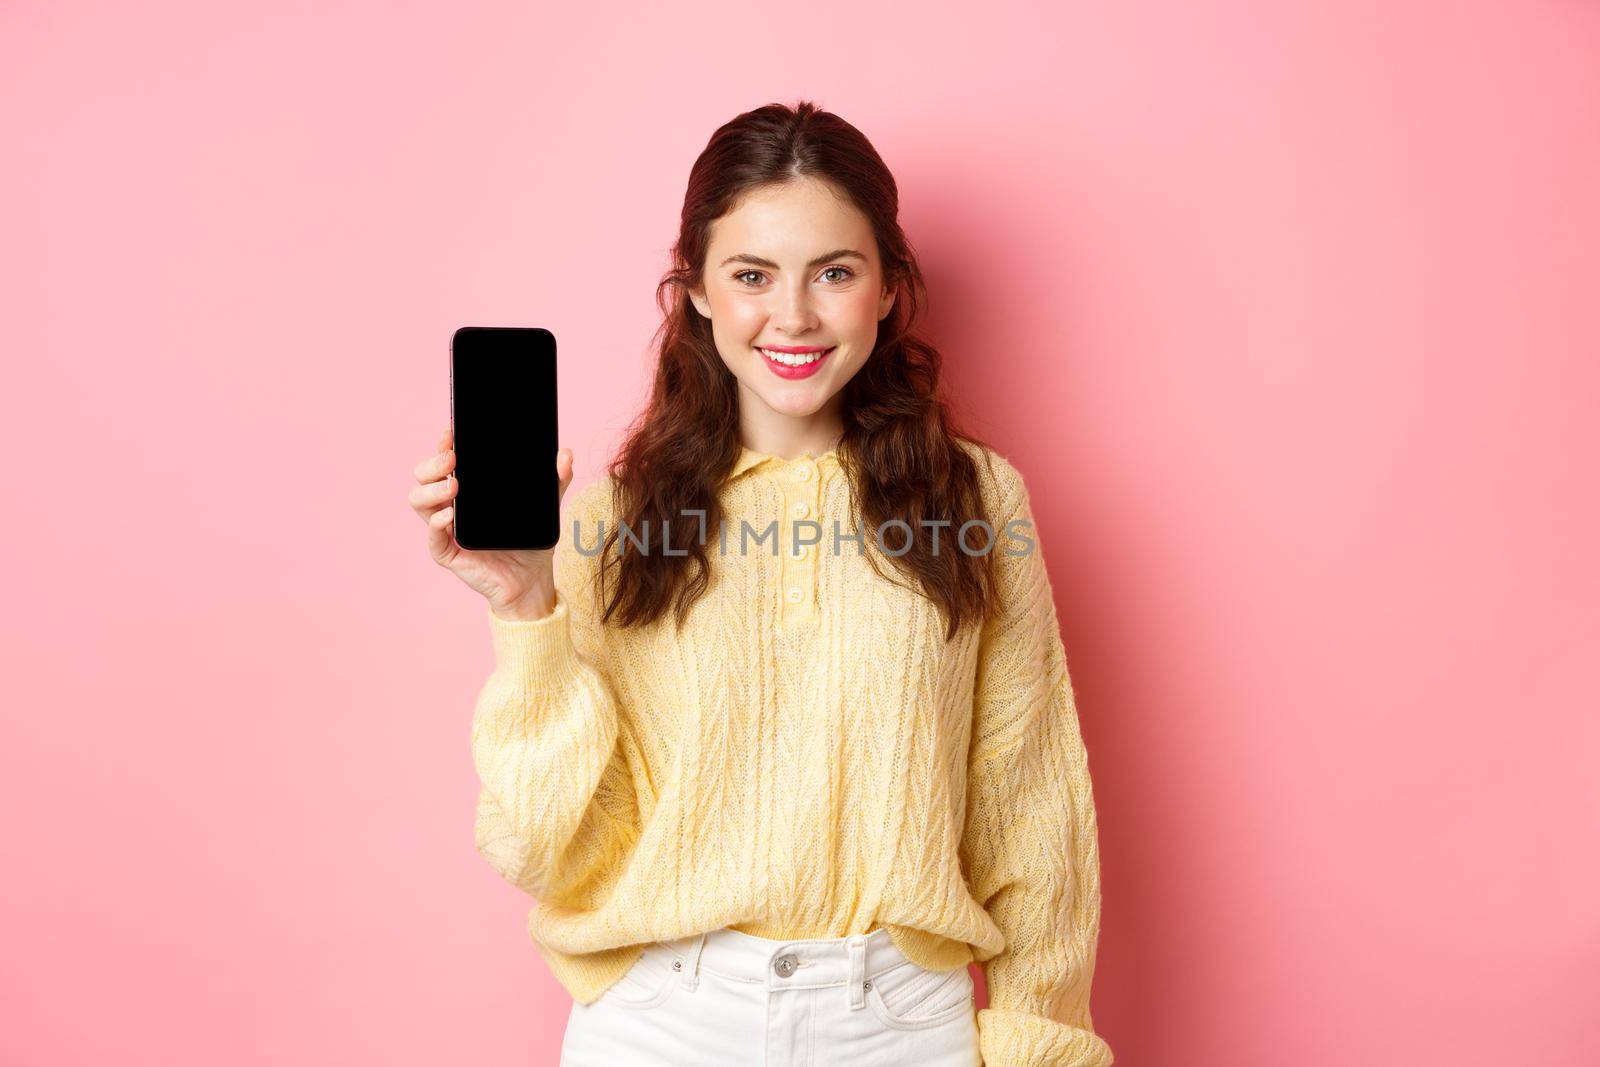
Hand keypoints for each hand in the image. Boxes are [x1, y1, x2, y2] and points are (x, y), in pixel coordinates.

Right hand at [409, 425, 574, 619]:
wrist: (532, 580)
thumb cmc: (530, 541)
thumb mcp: (545, 506)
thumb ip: (555, 480)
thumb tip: (566, 454)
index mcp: (467, 490)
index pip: (444, 462)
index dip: (442, 446)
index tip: (450, 433)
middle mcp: (450, 505)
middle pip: (423, 477)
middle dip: (432, 463)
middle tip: (452, 459)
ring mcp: (446, 529)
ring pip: (419, 502)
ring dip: (432, 490)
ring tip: (454, 486)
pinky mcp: (448, 553)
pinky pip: (433, 538)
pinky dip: (437, 524)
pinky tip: (450, 516)